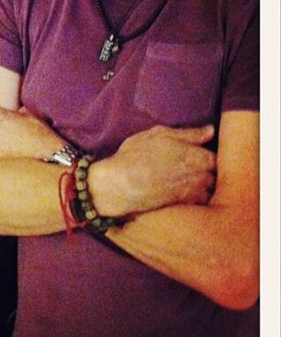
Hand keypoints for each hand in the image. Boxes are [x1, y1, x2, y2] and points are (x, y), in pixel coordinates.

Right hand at [88, 123, 215, 217]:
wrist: (120, 184)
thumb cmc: (136, 155)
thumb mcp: (160, 134)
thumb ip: (189, 133)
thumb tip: (210, 131)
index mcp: (196, 155)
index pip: (216, 157)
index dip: (206, 155)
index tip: (197, 153)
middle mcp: (200, 175)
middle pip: (215, 174)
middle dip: (206, 170)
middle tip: (190, 166)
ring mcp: (193, 193)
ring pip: (208, 189)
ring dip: (202, 184)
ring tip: (185, 179)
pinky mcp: (184, 206)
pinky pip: (199, 201)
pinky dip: (194, 197)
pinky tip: (180, 191)